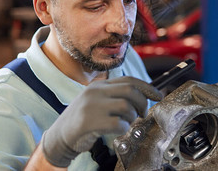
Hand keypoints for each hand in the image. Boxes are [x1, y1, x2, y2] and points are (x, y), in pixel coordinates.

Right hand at [41, 76, 162, 166]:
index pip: (128, 80)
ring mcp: (92, 106)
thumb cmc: (82, 120)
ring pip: (126, 106)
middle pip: (130, 90)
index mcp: (99, 85)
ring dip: (132, 117)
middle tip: (143, 113)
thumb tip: (142, 96)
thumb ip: (114, 96)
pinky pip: (118, 123)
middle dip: (143, 102)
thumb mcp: (96, 100)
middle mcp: (95, 91)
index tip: (158, 95)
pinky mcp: (89, 121)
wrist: (59, 136)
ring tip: (126, 123)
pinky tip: (118, 131)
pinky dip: (123, 128)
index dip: (147, 87)